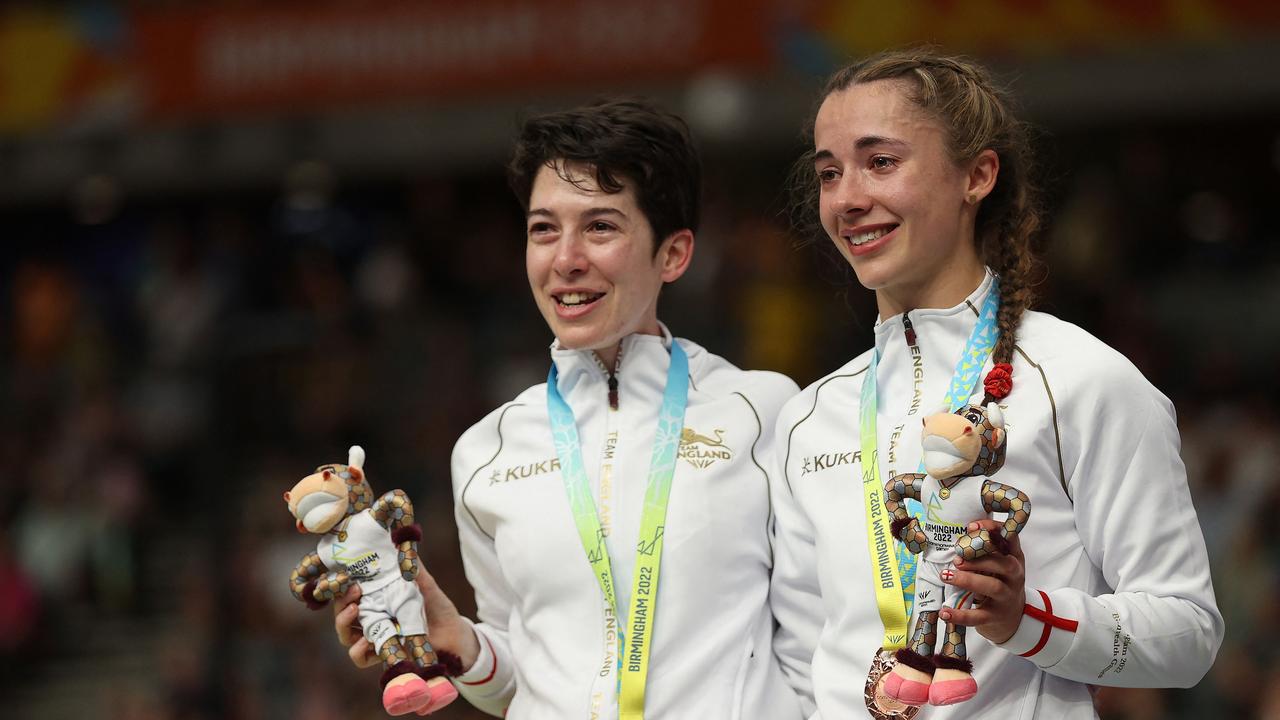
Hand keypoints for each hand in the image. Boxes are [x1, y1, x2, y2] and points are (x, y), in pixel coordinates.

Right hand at [333, 566, 481, 671]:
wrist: (454, 634)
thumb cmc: (437, 607)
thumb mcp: (425, 585)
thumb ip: (413, 569)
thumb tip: (402, 542)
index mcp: (377, 600)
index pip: (349, 593)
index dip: (341, 586)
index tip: (346, 576)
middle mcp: (372, 619)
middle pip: (342, 613)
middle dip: (341, 602)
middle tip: (354, 592)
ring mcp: (375, 638)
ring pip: (346, 635)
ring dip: (343, 623)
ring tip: (354, 611)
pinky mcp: (382, 655)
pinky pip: (360, 658)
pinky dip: (358, 651)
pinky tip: (365, 642)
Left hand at [939, 519, 1025, 644]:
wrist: (1012, 618)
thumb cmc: (998, 582)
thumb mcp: (997, 565)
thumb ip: (983, 551)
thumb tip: (957, 538)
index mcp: (1014, 558)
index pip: (1011, 538)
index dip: (993, 530)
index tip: (971, 527)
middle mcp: (1015, 576)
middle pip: (1003, 564)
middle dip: (978, 559)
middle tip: (956, 559)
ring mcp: (1007, 597)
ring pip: (993, 587)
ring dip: (968, 580)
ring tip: (946, 576)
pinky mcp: (996, 616)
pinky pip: (979, 616)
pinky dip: (960, 614)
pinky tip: (945, 612)